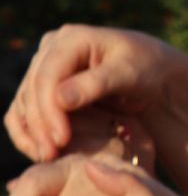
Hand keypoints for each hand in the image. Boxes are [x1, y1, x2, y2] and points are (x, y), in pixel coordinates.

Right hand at [5, 26, 183, 162]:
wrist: (153, 73)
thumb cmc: (146, 69)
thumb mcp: (129, 74)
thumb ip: (97, 84)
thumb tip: (60, 99)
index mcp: (72, 39)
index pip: (48, 76)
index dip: (49, 110)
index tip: (60, 139)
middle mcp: (52, 49)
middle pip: (32, 90)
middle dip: (40, 125)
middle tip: (50, 154)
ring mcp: (45, 66)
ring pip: (25, 100)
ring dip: (31, 130)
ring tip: (45, 156)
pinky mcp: (45, 85)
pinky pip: (26, 108)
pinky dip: (28, 129)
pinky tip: (38, 150)